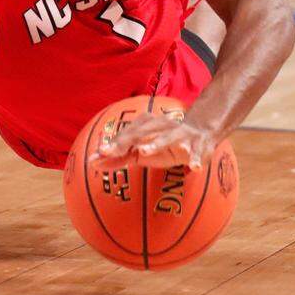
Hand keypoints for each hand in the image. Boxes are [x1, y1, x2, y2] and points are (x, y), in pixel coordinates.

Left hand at [90, 112, 215, 169]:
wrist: (201, 130)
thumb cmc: (164, 143)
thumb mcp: (142, 150)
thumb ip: (120, 158)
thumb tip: (93, 163)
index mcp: (146, 126)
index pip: (126, 134)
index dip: (113, 144)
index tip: (99, 153)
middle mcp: (160, 127)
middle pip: (140, 133)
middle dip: (125, 142)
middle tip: (109, 152)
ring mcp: (179, 134)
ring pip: (166, 137)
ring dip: (155, 143)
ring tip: (143, 151)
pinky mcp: (197, 144)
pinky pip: (196, 152)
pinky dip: (196, 159)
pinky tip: (194, 168)